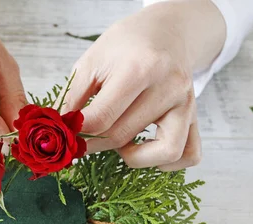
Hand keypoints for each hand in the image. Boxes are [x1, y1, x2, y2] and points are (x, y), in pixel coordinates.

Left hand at [62, 0, 225, 170]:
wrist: (165, 32)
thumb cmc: (125, 46)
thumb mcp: (91, 61)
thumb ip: (72, 97)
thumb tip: (57, 131)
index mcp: (140, 68)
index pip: (101, 118)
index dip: (76, 133)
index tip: (65, 133)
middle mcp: (169, 87)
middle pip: (123, 136)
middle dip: (94, 145)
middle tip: (82, 139)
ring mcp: (187, 104)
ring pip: (166, 152)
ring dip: (135, 158)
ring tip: (120, 143)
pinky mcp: (195, 117)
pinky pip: (190, 154)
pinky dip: (167, 163)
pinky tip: (145, 150)